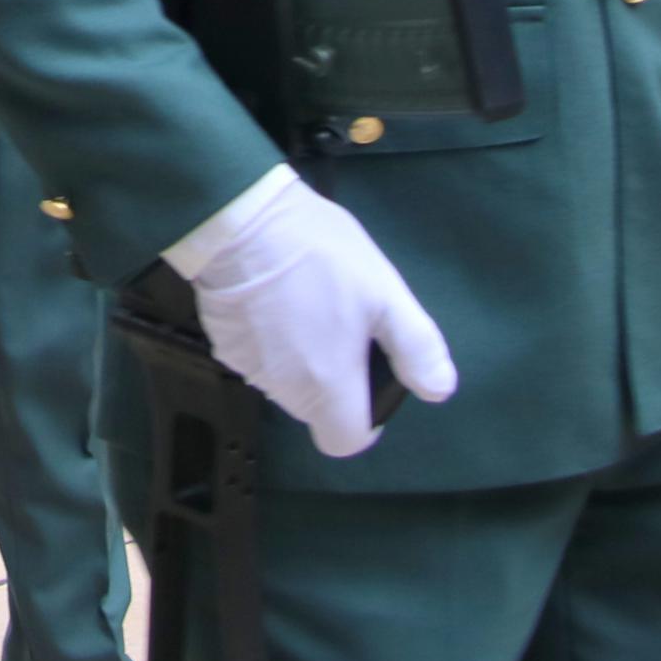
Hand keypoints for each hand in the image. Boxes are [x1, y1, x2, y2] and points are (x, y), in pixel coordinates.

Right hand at [167, 166, 457, 457]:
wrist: (242, 219)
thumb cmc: (321, 257)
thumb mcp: (385, 294)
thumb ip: (416, 348)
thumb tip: (438, 390)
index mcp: (328, 386)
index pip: (345, 441)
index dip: (362, 423)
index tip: (368, 386)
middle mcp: (283, 390)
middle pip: (316, 410)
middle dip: (333, 380)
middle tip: (343, 325)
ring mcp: (247, 367)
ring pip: (285, 383)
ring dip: (299, 359)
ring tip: (308, 303)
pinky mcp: (222, 343)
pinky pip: (256, 358)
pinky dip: (269, 340)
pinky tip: (275, 299)